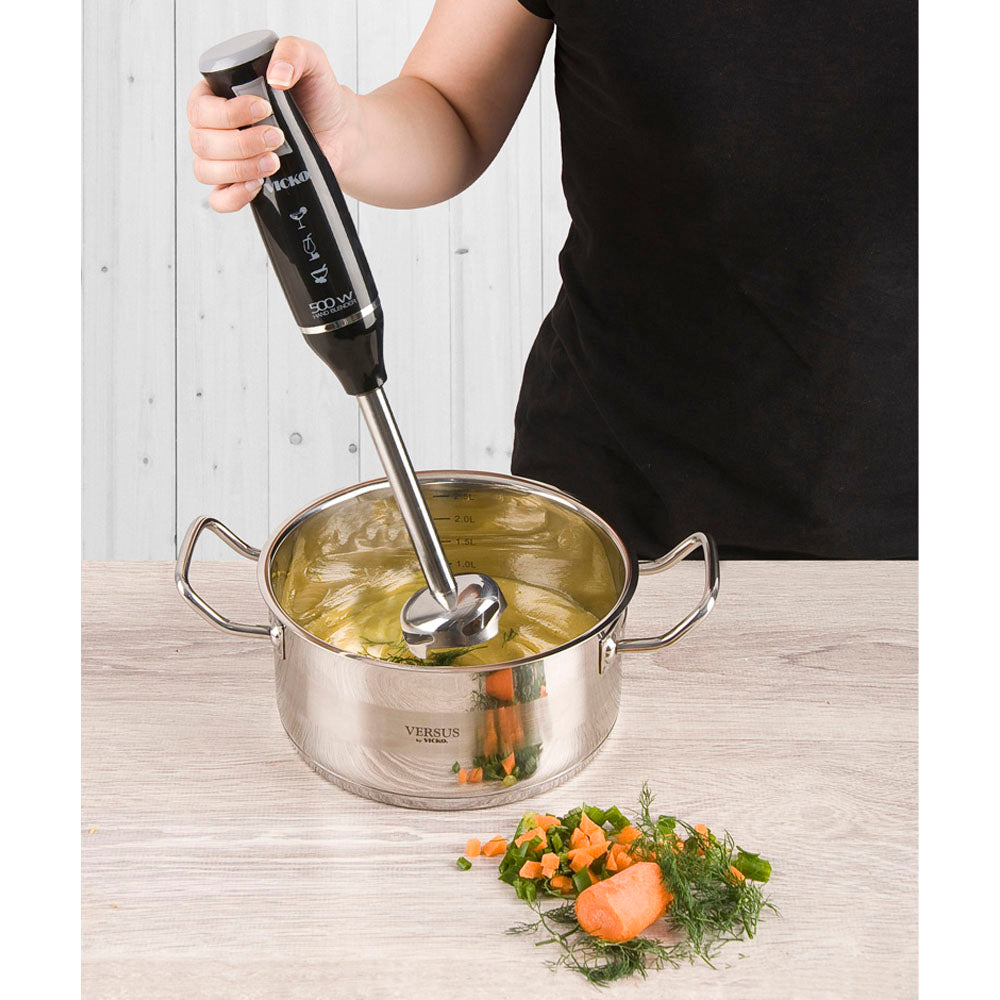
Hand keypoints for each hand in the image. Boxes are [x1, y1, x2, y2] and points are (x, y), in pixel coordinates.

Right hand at [187, 35, 358, 212]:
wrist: (340, 133)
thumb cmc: (319, 97)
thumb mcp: (311, 62)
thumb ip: (293, 52)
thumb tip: (276, 75)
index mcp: (220, 94)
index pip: (200, 107)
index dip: (227, 113)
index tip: (263, 109)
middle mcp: (216, 127)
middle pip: (202, 141)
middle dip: (241, 143)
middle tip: (277, 137)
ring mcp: (225, 158)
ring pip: (205, 170)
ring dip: (239, 168)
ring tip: (274, 161)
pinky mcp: (240, 185)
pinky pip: (218, 199)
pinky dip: (233, 196)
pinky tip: (257, 185)